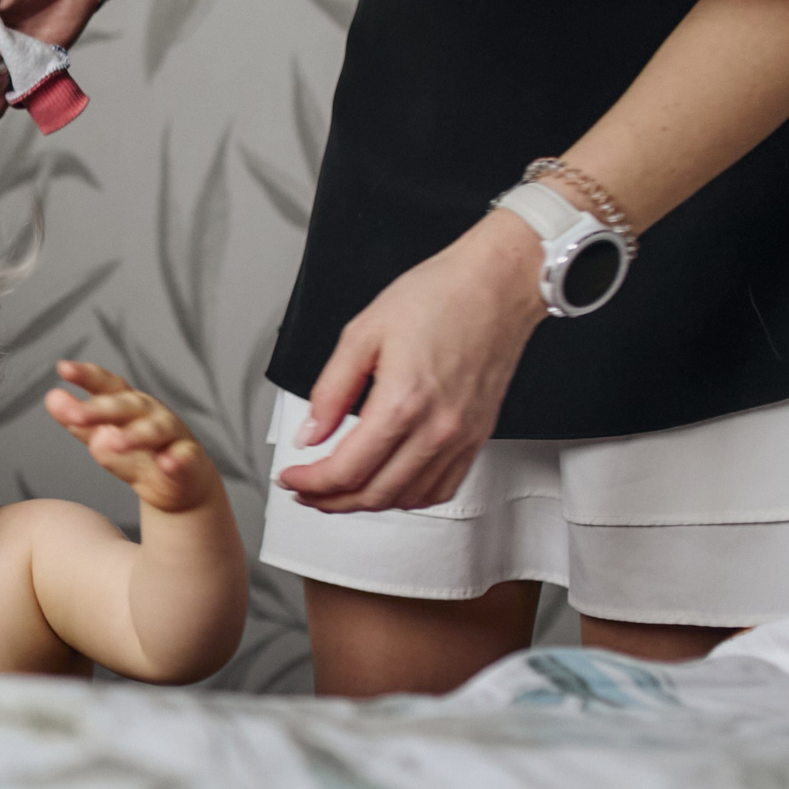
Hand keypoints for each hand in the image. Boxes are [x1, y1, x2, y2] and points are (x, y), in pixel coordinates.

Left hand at [45, 360, 221, 512]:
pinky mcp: (188, 459)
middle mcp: (150, 412)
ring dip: (135, 435)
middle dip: (101, 410)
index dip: (87, 375)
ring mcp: (172, 433)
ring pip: (155, 430)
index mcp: (127, 403)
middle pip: (126, 406)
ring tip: (115, 443)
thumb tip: (51, 397)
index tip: (63, 367)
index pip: (107, 385)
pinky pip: (184, 457)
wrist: (180, 485)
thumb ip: (79, 419)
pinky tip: (167, 464)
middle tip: (76, 416)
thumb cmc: (137, 454)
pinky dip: (176, 460)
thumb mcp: (104, 436)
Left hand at [277, 213, 544, 512]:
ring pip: (406, 498)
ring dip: (365, 504)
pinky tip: (387, 487)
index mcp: (402, 403)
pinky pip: (442, 489)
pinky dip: (408, 497)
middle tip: (304, 490)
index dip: (308, 483)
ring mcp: (462, 438)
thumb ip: (331, 390)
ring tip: (337, 492)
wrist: (498, 284)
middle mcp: (436, 429)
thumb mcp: (363, 333)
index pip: (346, 470)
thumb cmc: (439, 296)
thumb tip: (310, 433)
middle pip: (373, 494)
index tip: (290, 477)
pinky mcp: (477, 437)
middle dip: (329, 501)